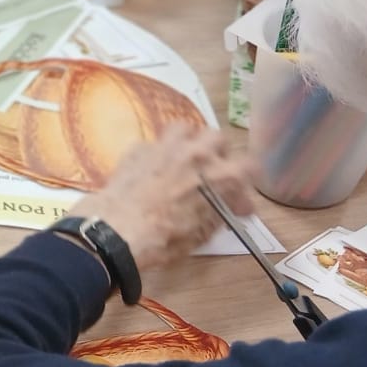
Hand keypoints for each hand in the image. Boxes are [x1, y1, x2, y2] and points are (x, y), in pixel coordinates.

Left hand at [69, 126, 257, 273]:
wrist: (118, 229)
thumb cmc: (165, 238)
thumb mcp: (202, 234)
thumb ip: (219, 214)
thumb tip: (228, 208)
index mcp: (218, 176)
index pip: (248, 166)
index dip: (245, 183)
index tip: (238, 199)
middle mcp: (195, 153)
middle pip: (217, 138)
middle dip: (218, 154)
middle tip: (210, 173)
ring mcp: (165, 146)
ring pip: (186, 129)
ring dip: (189, 142)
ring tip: (183, 160)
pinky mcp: (139, 148)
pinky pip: (154, 143)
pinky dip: (158, 154)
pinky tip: (152, 170)